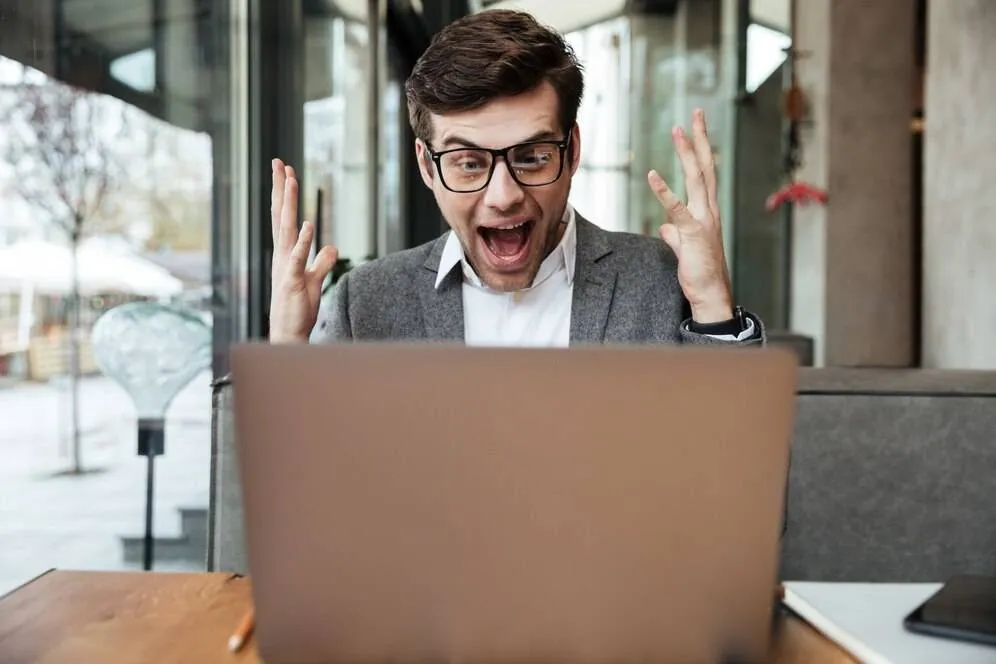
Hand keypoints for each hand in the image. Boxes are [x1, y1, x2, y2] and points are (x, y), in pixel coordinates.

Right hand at [269, 158, 337, 342]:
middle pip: (281, 216)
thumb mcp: (315, 281)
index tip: (285, 172)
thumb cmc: (298, 309)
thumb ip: (322, 263)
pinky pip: (298, 257)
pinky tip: (308, 223)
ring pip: (286, 229)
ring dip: (289, 204)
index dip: (284, 195)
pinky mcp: (293, 280)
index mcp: (286, 253)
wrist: (288, 334)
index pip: (284, 218)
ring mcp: (285, 266)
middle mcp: (281, 255)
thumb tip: (331, 247)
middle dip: (281, 189)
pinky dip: (303, 240)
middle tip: (279, 162)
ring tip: (292, 180)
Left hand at [647, 108, 732, 323]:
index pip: (705, 172)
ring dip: (687, 152)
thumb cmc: (700, 271)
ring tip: (678, 129)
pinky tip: (652, 175)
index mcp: (708, 210)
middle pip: (706, 166)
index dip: (700, 148)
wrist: (710, 293)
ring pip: (696, 178)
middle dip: (700, 138)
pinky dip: (664, 191)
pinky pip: (677, 208)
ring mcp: (703, 220)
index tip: (695, 126)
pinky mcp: (693, 233)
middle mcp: (709, 209)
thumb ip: (675, 233)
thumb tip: (665, 226)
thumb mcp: (684, 247)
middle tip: (696, 112)